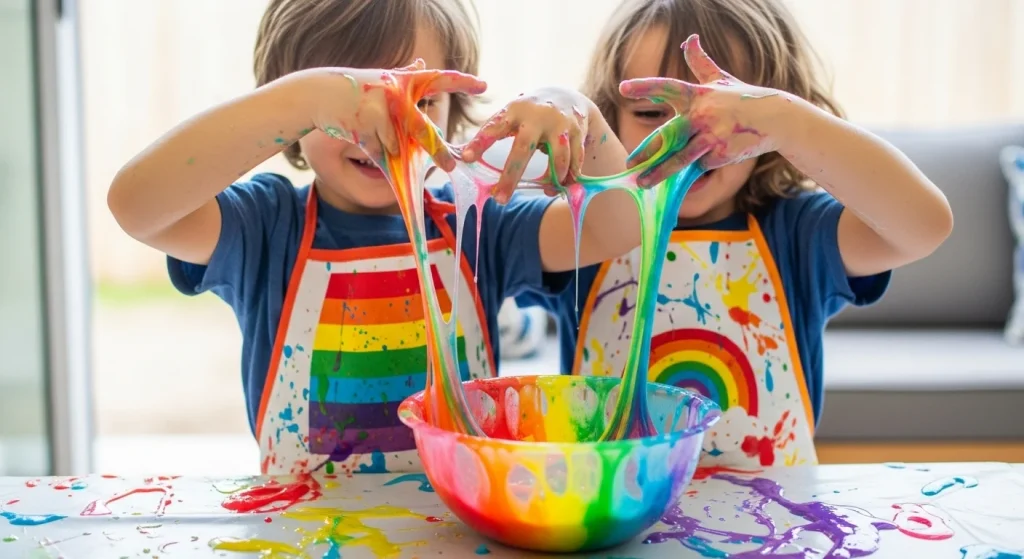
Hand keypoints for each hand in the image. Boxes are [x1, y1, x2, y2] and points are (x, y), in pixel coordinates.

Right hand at [306, 59, 485, 171]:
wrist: (319, 92)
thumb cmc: (353, 89)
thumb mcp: (380, 78)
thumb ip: (403, 75)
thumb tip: (422, 63)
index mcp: (404, 80)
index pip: (438, 79)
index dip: (462, 82)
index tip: (484, 85)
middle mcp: (398, 92)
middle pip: (424, 132)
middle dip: (438, 152)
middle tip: (451, 166)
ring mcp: (384, 108)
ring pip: (399, 145)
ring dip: (390, 148)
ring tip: (372, 133)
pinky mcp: (370, 123)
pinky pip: (382, 149)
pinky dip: (375, 149)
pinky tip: (360, 133)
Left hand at [461, 87, 589, 201]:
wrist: (567, 96)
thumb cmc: (529, 114)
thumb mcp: (511, 115)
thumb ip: (494, 132)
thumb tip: (464, 157)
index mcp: (514, 111)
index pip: (493, 128)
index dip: (479, 143)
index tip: (465, 158)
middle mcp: (536, 116)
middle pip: (523, 149)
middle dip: (511, 177)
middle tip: (499, 200)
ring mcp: (559, 123)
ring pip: (558, 158)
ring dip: (552, 179)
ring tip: (547, 191)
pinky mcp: (577, 131)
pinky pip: (574, 161)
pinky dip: (569, 176)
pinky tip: (564, 185)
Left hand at [620, 34, 784, 186]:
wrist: (776, 119)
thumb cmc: (743, 98)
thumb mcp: (720, 78)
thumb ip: (700, 62)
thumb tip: (689, 38)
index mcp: (698, 95)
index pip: (668, 88)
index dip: (646, 87)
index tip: (623, 88)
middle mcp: (702, 115)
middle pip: (669, 135)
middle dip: (647, 150)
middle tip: (629, 163)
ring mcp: (712, 136)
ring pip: (680, 158)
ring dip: (660, 172)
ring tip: (643, 183)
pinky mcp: (721, 154)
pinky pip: (699, 166)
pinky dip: (694, 169)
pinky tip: (695, 170)